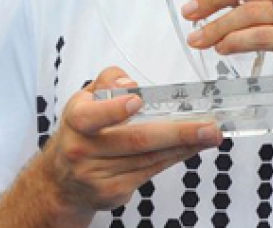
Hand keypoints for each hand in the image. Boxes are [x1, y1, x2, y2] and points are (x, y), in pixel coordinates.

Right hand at [44, 67, 221, 219]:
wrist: (63, 180)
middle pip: (136, 140)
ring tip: (209, 135)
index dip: (115, 108)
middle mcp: (83, 149)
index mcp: (76, 120)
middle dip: (177, 133)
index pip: (91, 115)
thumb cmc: (82, 131)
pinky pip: (150, 172)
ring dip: (184, 146)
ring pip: (149, 158)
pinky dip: (175, 158)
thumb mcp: (86, 98)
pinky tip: (191, 148)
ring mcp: (98, 175)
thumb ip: (108, 81)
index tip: (138, 100)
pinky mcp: (113, 192)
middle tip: (207, 126)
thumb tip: (129, 85)